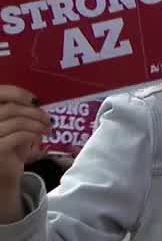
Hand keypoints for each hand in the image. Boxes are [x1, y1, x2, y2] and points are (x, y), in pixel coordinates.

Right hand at [0, 86, 48, 210]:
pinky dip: (33, 135)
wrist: (2, 178)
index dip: (16, 93)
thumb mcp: (11, 128)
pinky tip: (39, 139)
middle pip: (11, 108)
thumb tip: (35, 102)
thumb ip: (17, 113)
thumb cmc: (8, 150)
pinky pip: (19, 136)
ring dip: (38, 124)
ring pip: (17, 122)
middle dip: (35, 112)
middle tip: (48, 119)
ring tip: (47, 130)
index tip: (35, 99)